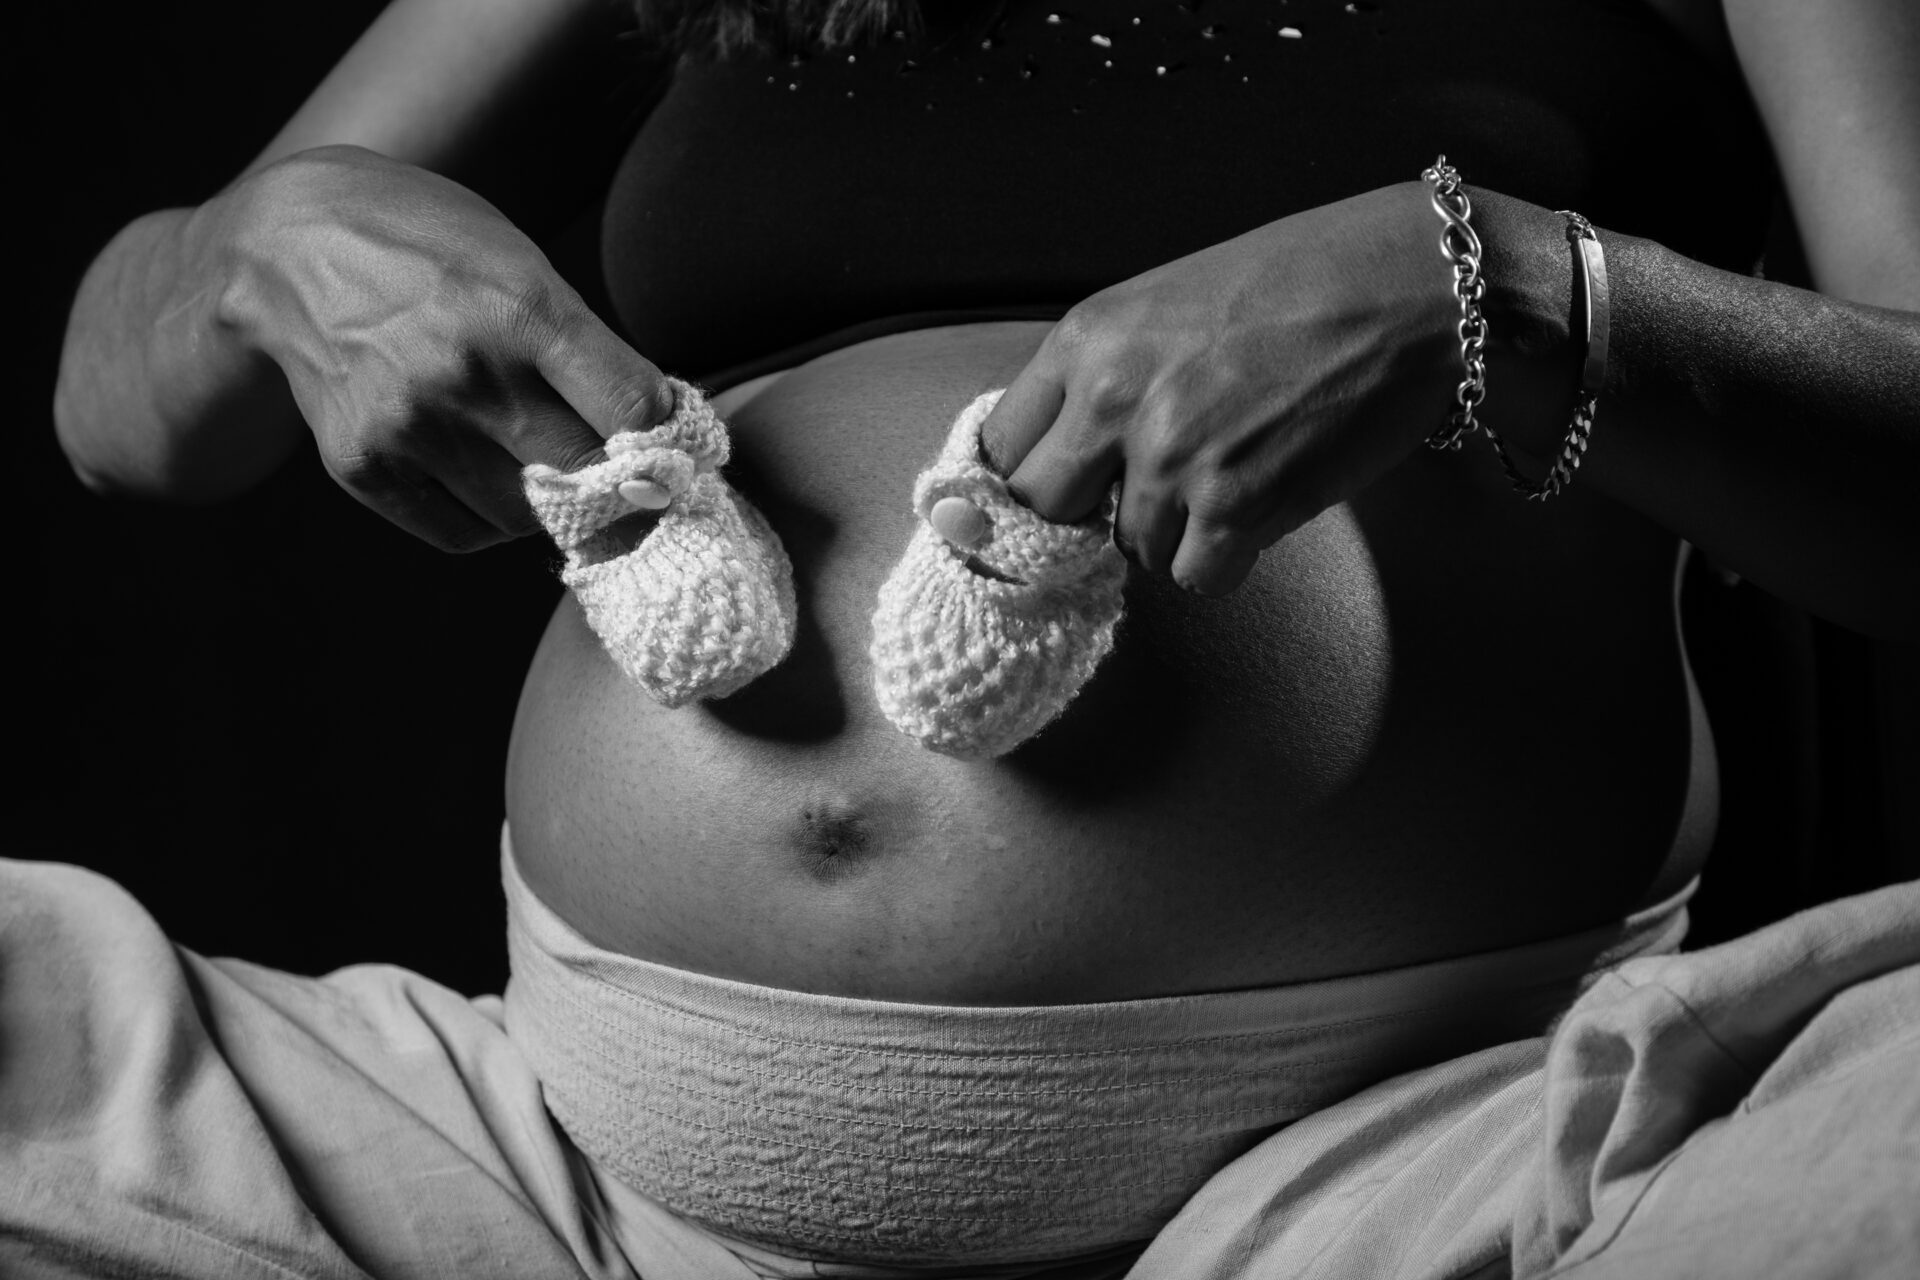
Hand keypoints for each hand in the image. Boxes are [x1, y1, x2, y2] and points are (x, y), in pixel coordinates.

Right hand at [219, 145, 672, 549]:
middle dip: (617, 484)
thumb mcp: (522, 263)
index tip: (669, 447)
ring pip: (529, 518)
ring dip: (553, 507)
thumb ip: (587, 350)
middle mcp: (465, 373)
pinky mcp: (363, 465)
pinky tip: (492, 481)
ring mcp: (408, 426)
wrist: (287, 244)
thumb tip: (657, 440)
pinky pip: (463, 534)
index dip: (666, 437)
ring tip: (544, 467)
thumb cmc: (431, 247)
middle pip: (587, 474)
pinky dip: (495, 523)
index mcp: (521, 308)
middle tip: (623, 480)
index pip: (633, 409)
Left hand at [981, 182, 1461, 594]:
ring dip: (1179, 529)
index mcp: (1088, 338)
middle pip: (1045, 510)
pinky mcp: (1238, 507)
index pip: (1000, 444)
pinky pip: (1199, 576)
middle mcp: (1114, 400)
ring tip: (1241, 468)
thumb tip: (1070, 450)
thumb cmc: (1309, 278)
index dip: (1026, 477)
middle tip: (1145, 491)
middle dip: (1087, 512)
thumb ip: (1108, 371)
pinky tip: (1269, 499)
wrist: (1418, 287)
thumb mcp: (1171, 300)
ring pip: (1134, 550)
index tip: (1051, 493)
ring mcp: (1173, 460)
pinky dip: (1232, 556)